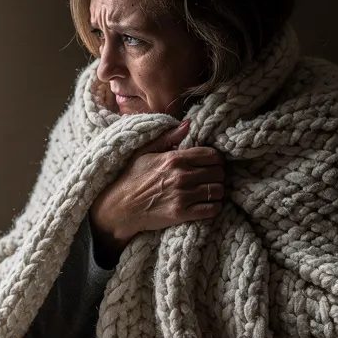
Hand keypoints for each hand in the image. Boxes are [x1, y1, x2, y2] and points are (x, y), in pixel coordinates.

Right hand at [89, 120, 224, 266]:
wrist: (119, 207)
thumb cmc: (131, 178)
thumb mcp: (144, 152)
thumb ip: (168, 137)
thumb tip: (188, 124)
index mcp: (174, 158)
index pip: (212, 155)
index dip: (216, 160)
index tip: (211, 164)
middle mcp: (181, 176)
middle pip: (219, 173)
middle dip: (217, 175)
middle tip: (210, 179)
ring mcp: (182, 196)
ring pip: (218, 191)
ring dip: (217, 192)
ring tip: (209, 192)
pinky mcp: (181, 213)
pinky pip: (212, 209)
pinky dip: (214, 207)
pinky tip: (207, 205)